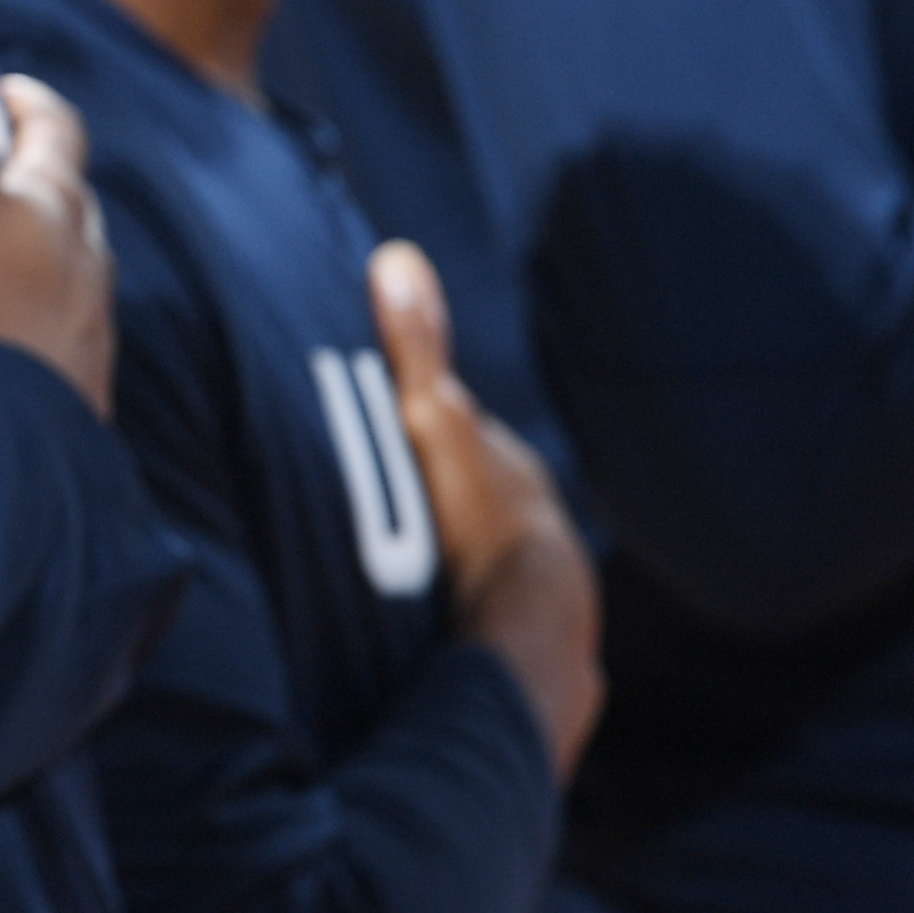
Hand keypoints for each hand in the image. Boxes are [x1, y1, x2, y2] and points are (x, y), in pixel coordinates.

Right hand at [0, 0, 109, 412]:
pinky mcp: (67, 404)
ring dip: (41, 266)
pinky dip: (34, 340)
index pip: (50, 130)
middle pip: (70, 209)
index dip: (28, 106)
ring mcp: (80, 339)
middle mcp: (81, 267)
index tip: (8, 94)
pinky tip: (0, 362)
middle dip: (40, 184)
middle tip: (1, 177)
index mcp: (48, 205)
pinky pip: (57, 353)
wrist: (6, 461)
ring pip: (70, 284)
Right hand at [374, 240, 597, 775]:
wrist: (528, 646)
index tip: (372, 427)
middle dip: (436, 501)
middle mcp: (536, 532)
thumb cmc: (481, 527)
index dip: (417, 428)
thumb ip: (415, 351)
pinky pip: (489, 627)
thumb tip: (398, 257)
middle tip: (379, 506)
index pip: (459, 437)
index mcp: (513, 476)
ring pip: (484, 568)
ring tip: (399, 577)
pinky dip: (464, 623)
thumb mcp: (436, 427)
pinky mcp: (531, 655)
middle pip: (473, 503)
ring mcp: (540, 596)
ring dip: (452, 568)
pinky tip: (436, 637)